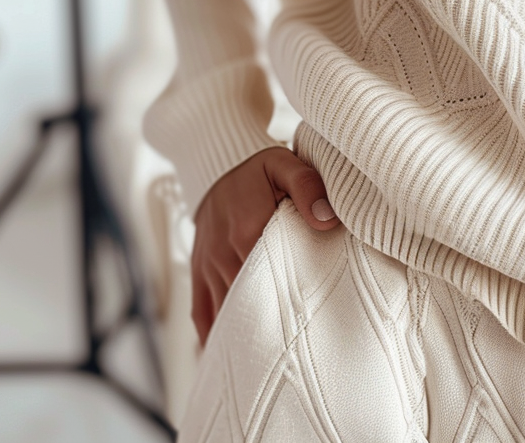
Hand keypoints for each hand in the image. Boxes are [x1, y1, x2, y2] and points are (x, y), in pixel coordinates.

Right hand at [190, 145, 339, 346]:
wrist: (217, 167)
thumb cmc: (259, 170)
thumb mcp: (286, 165)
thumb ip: (308, 187)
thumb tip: (326, 220)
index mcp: (248, 227)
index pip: (273, 274)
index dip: (293, 298)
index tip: (312, 318)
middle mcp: (224, 253)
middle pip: (250, 299)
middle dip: (272, 322)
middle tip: (295, 347)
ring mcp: (208, 266)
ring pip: (226, 311)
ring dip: (245, 332)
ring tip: (268, 358)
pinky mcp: (198, 274)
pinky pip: (201, 313)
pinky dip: (214, 336)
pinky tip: (230, 356)